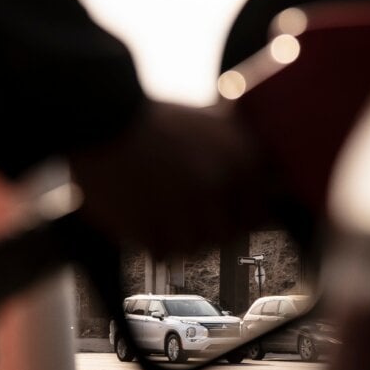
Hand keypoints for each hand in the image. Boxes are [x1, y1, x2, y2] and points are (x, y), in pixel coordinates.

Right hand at [68, 99, 271, 258]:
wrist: (102, 118)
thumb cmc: (151, 120)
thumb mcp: (209, 120)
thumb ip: (239, 149)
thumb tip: (268, 175)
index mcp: (240, 158)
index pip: (258, 211)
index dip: (238, 214)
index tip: (222, 213)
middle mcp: (219, 184)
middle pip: (227, 235)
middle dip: (208, 229)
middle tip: (184, 216)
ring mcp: (185, 207)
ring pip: (195, 248)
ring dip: (178, 237)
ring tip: (159, 214)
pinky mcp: (151, 226)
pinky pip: (163, 251)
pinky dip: (152, 241)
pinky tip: (142, 217)